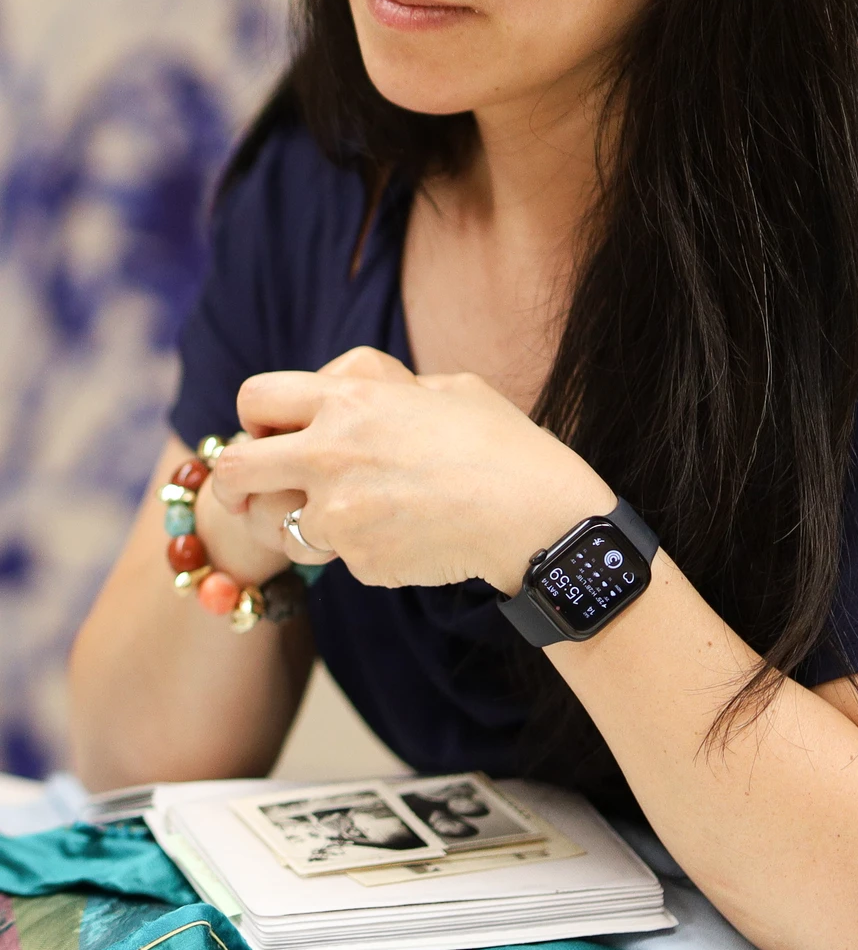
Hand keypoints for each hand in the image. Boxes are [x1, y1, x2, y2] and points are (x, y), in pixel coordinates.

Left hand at [211, 346, 613, 593]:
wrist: (534, 514)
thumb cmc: (499, 443)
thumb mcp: (442, 387)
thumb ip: (381, 387)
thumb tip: (341, 394)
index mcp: (348, 400)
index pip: (254, 398)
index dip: (257, 416)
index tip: (272, 432)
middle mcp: (329, 455)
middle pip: (233, 471)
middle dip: (236, 481)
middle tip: (255, 490)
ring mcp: (339, 516)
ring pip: (278, 527)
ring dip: (301, 523)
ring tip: (349, 516)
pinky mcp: (358, 562)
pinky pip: (338, 558)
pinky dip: (361, 551)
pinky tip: (407, 536)